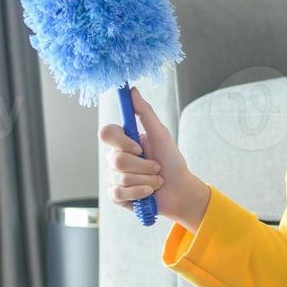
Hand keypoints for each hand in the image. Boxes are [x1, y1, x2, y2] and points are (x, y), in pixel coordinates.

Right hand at [98, 85, 207, 227]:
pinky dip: (139, 192)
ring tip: (156, 181)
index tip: (139, 148)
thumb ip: (145, 113)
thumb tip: (132, 90)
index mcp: (124, 142)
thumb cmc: (172, 161)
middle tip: (157, 167)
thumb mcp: (161, 135)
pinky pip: (119, 193)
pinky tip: (149, 192)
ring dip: (147, 179)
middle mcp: (115, 159)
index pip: (106, 133)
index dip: (122, 142)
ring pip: (121, 177)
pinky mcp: (116, 196)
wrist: (180, 190)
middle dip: (144, 166)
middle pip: (116, 160)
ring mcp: (114, 178)